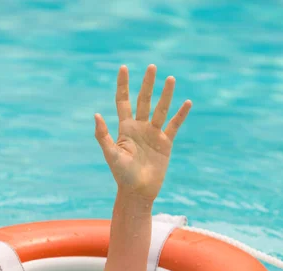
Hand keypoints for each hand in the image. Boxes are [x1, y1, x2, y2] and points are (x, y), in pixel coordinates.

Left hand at [94, 64, 191, 200]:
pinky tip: (187, 102)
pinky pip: (174, 125)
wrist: (138, 192)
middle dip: (147, 84)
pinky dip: (180, 114)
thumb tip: (96, 114)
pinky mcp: (166, 143)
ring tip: (170, 78)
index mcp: (125, 128)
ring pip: (160, 109)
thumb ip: (103, 135)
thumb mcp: (111, 154)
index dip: (123, 85)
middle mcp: (139, 127)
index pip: (123, 101)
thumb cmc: (122, 175)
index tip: (124, 67)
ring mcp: (153, 134)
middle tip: (152, 67)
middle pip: (143, 100)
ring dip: (165, 94)